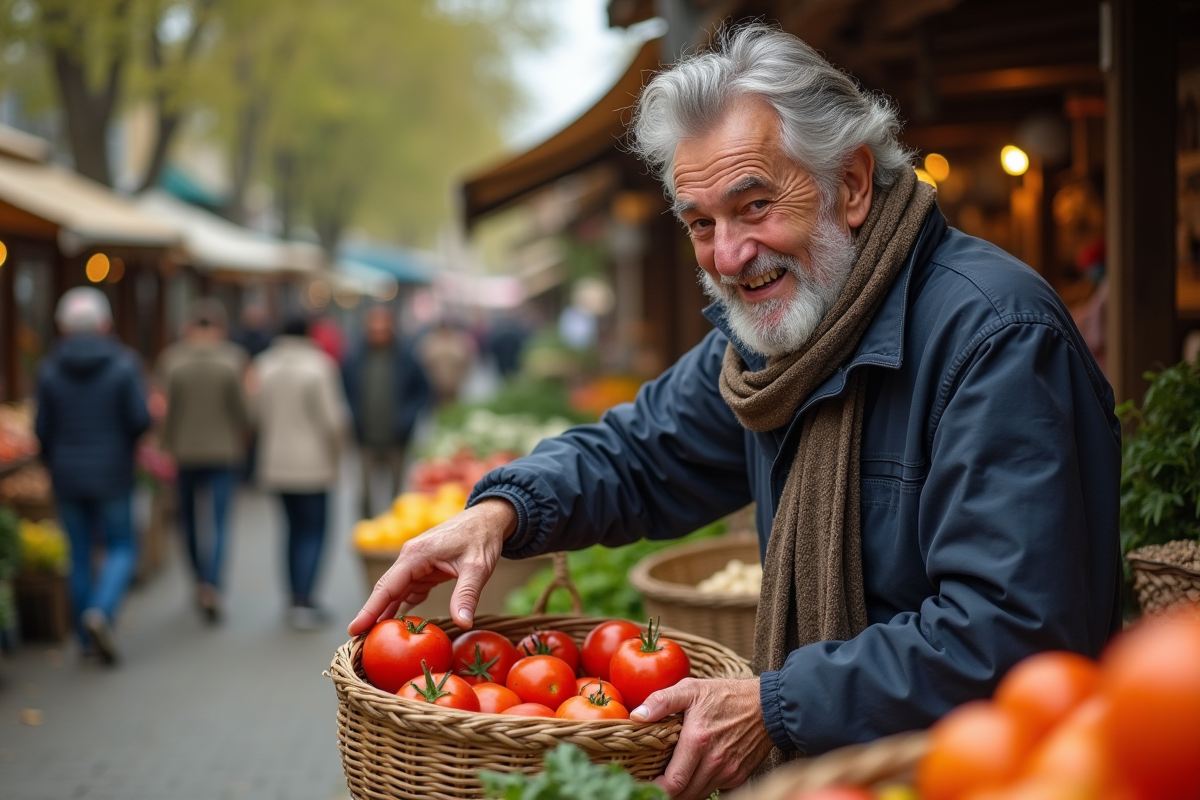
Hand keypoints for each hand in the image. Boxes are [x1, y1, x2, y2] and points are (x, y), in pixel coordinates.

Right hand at [347, 498, 517, 634]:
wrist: (489, 519)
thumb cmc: (482, 538)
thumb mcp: (478, 568)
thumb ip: (467, 595)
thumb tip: (463, 623)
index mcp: (416, 554)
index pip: (387, 586)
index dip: (369, 610)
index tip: (353, 629)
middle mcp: (410, 558)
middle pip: (386, 590)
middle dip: (371, 615)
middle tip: (359, 642)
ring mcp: (416, 563)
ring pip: (396, 592)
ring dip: (385, 613)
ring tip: (373, 639)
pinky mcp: (424, 569)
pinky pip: (408, 591)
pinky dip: (401, 607)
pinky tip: (396, 624)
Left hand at [629, 677, 772, 799]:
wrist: (767, 705)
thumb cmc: (727, 695)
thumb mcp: (691, 689)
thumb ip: (661, 701)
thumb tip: (636, 716)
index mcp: (697, 741)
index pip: (673, 783)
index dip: (656, 788)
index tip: (646, 781)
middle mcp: (714, 761)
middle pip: (684, 795)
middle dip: (668, 791)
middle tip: (656, 779)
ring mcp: (728, 771)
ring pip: (699, 794)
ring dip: (684, 790)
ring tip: (674, 776)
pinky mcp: (739, 775)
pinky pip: (715, 789)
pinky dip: (702, 785)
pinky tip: (696, 771)